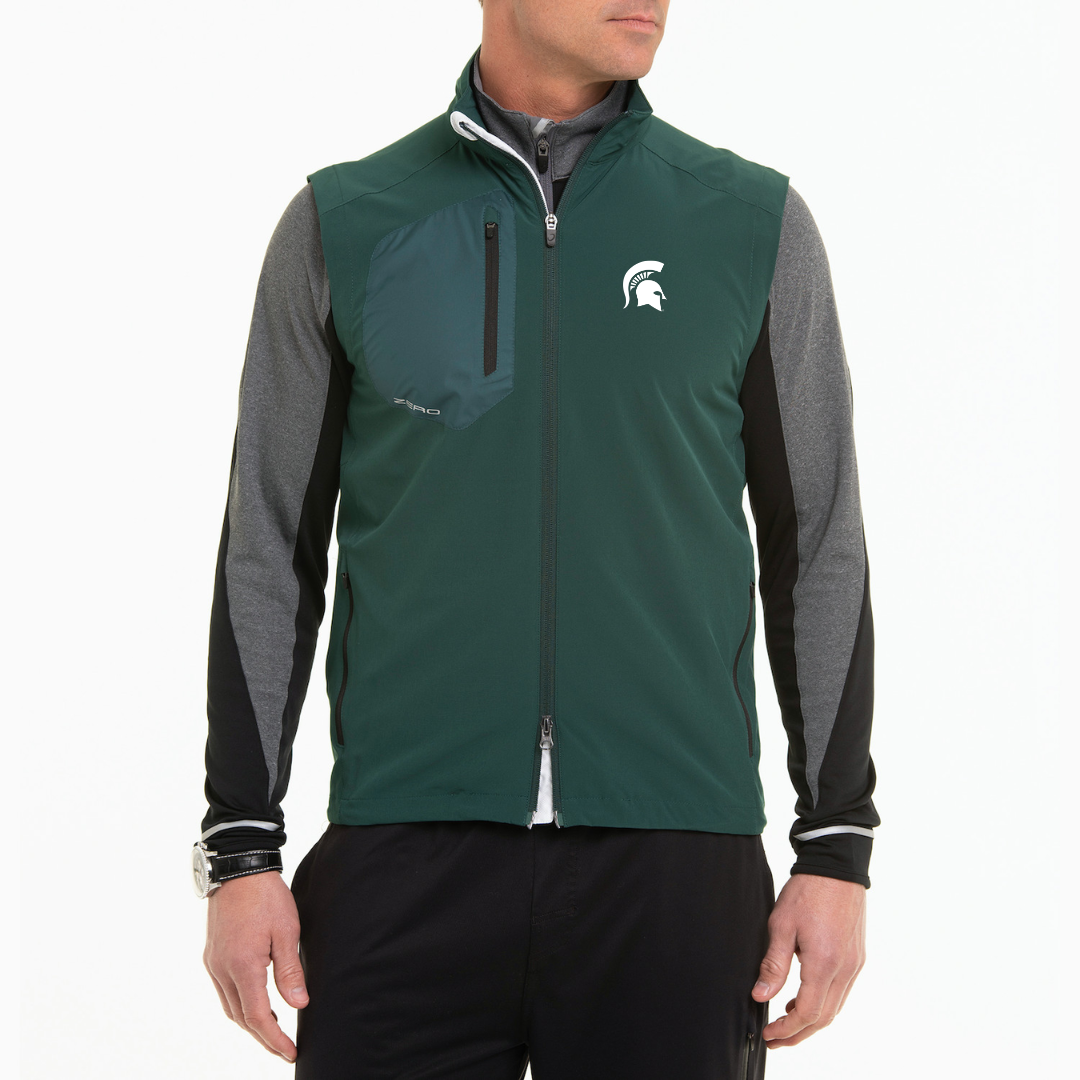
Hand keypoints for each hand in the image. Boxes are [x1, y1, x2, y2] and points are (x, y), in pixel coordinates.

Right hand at [203, 870, 309, 1061]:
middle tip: (284, 1048)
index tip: (291, 1052)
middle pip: (240, 1017)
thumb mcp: (287, 931)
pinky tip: (257, 1001)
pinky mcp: (212, 954)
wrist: (239, 868)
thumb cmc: (267, 896)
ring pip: (230, 1006)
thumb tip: (299, 1004)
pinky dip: (240, 1003)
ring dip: (250, 1022)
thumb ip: (290, 970)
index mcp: (243, 966)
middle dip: (263, 1036)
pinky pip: (224, 990)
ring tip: (273, 1029)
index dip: (274, 1039)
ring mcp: (213, 962)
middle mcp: (222, 969)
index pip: (257, 1017)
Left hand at [751, 873, 865, 1047]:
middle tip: (775, 1038)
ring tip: (786, 1022)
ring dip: (812, 1020)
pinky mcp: (857, 956)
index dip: (787, 1029)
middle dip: (798, 1033)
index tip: (769, 1034)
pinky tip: (806, 997)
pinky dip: (824, 1003)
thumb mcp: (781, 926)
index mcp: (824, 964)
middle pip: (825, 1017)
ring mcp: (855, 964)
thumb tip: (760, 996)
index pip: (808, 1013)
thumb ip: (773, 965)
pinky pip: (842, 991)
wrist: (836, 867)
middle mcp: (845, 969)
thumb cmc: (806, 892)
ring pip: (836, 1007)